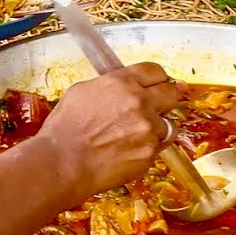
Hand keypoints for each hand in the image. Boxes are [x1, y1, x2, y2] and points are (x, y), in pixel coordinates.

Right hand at [38, 63, 183, 197]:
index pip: (155, 71)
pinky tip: (126, 151)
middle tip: (160, 104)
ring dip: (155, 128)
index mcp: (122, 83)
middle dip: (167, 98)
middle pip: (172, 93)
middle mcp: (140, 103)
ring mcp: (148, 129)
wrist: (64, 162)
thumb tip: (120, 86)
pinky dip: (146, 149)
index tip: (158, 83)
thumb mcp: (81, 92)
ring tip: (132, 136)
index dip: (157, 78)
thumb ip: (109, 85)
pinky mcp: (150, 153)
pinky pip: (157, 147)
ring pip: (167, 124)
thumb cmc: (65, 129)